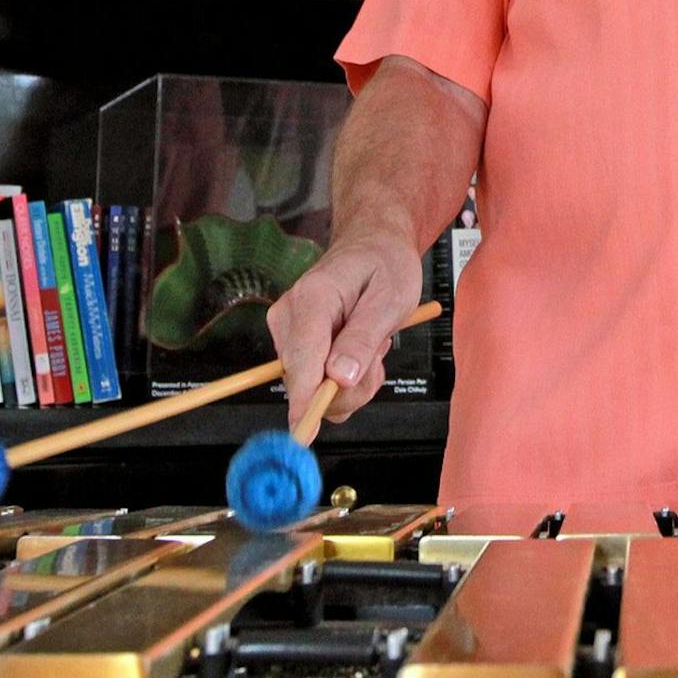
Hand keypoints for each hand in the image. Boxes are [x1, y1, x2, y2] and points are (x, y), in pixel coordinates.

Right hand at [265, 238, 422, 438]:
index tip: (304, 433)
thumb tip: (339, 379)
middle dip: (348, 387)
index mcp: (311, 299)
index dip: (305, 399)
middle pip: (306, 382)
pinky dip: (342, 379)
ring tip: (371, 346)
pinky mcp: (293, 343)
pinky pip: (315, 382)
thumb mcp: (390, 299)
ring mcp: (287, 330)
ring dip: (350, 383)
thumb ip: (363, 339)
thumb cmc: (384, 264)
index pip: (301, 360)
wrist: (373, 244)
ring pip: (312, 388)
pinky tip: (358, 352)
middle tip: (377, 357)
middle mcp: (289, 315)